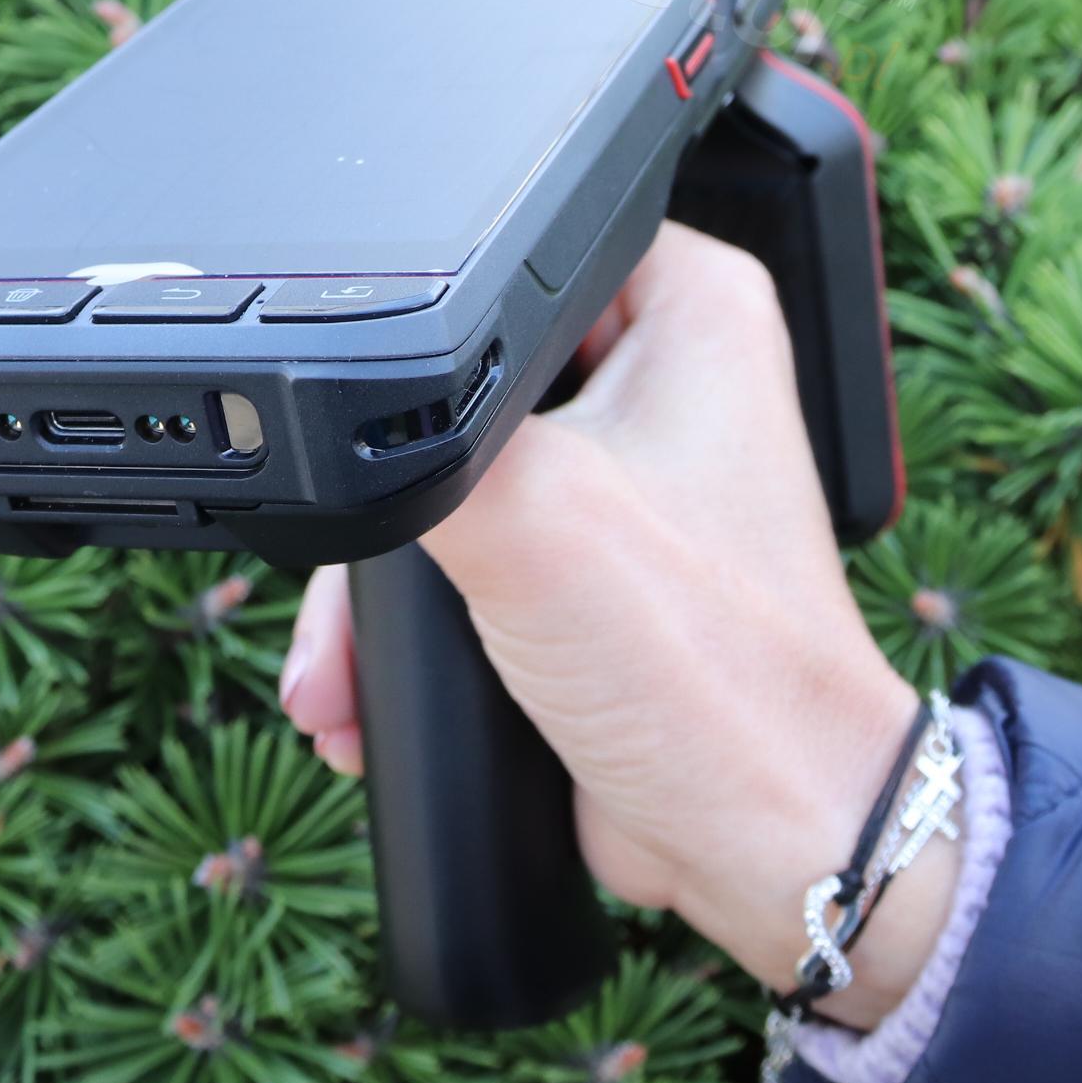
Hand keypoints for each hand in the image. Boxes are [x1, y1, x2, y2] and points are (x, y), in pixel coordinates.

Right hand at [279, 222, 954, 1026]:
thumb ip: (410, 439)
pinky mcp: (592, 563)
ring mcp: (626, 473)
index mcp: (688, 308)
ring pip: (444, 477)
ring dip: (375, 585)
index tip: (365, 393)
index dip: (424, 305)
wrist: (759, 841)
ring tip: (334, 667)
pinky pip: (464, 559)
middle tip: (343, 577)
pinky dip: (405, 628)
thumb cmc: (715, 675)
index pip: (520, 241)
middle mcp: (664, 376)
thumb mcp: (532, 516)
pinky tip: (363, 689)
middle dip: (381, 495)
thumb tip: (322, 421)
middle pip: (459, 375)